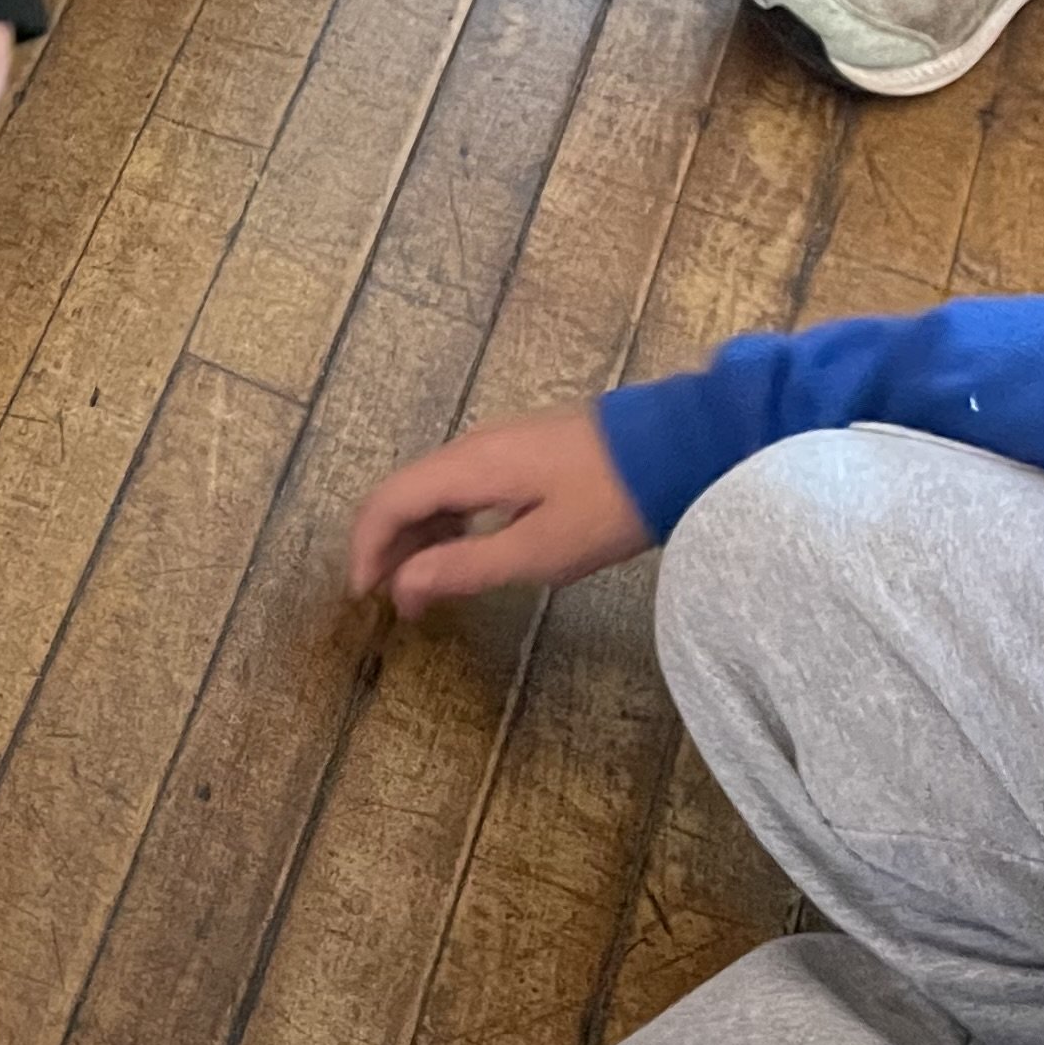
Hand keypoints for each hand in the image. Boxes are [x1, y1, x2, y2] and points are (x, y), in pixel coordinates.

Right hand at [344, 403, 648, 617]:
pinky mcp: (522, 449)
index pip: (387, 502)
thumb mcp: (539, 550)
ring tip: (423, 585)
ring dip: (416, 536)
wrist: (680, 446)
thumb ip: (464, 567)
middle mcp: (471, 448)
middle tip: (390, 600)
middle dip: (385, 546)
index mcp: (467, 468)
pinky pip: (461, 485)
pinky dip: (446, 521)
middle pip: (403, 493)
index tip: (363, 597)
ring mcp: (497, 444)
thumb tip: (402, 587)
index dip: (365, 549)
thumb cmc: (610, 505)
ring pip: (431, 489)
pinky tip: (464, 550)